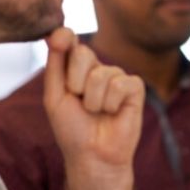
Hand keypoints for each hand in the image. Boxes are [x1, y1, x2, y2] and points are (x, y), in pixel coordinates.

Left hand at [43, 28, 144, 189]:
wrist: (92, 156)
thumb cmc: (72, 129)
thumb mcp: (54, 96)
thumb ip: (55, 65)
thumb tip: (56, 33)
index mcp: (75, 68)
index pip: (69, 41)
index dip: (64, 36)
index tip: (60, 37)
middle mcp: (97, 68)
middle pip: (83, 53)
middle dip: (74, 82)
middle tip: (79, 101)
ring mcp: (117, 76)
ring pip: (101, 74)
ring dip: (92, 101)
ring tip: (96, 113)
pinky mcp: (134, 88)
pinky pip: (119, 85)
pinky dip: (110, 104)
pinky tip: (113, 113)